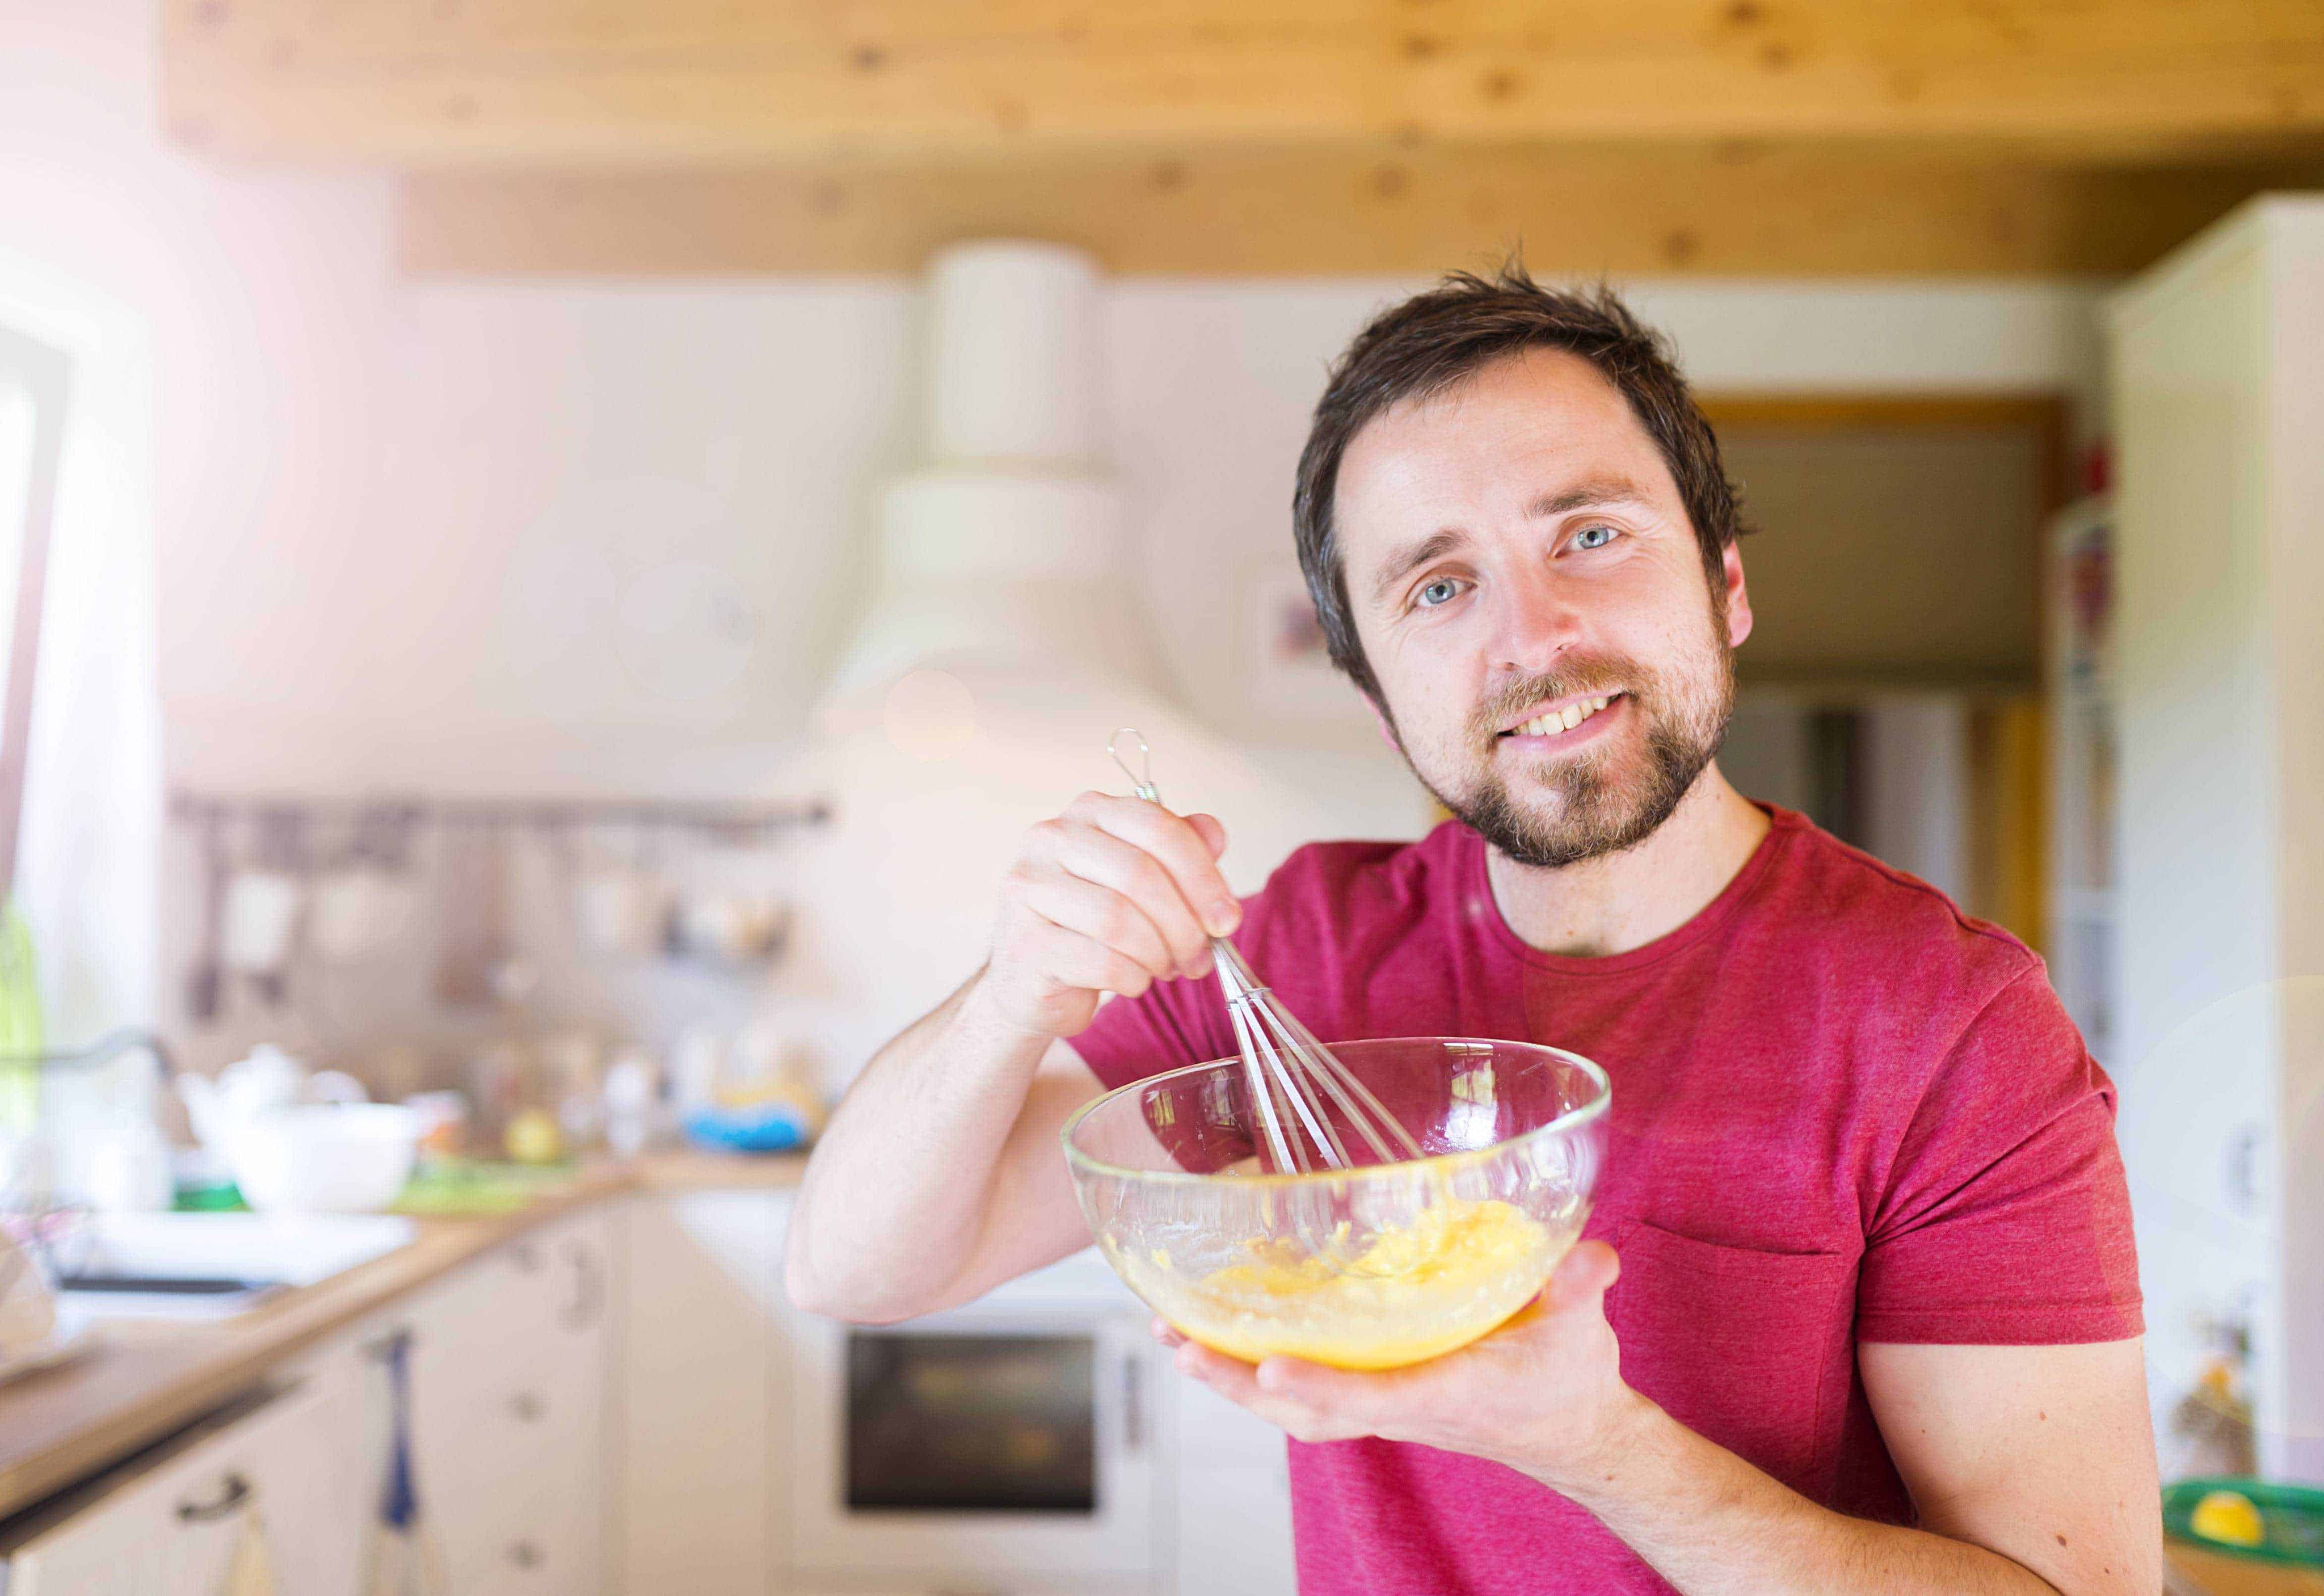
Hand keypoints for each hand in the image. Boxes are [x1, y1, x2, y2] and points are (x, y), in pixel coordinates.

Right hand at [971, 790, 1240, 1041]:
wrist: (1033, 980)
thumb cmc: (1093, 925)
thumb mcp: (1142, 881)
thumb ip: (1179, 851)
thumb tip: (1215, 835)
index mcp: (1089, 811)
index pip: (1157, 827)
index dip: (1203, 875)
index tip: (1226, 919)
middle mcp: (1050, 837)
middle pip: (1141, 874)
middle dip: (1185, 925)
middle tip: (1200, 958)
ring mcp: (1029, 887)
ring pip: (1119, 920)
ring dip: (1159, 954)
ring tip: (1166, 969)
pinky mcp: (1025, 941)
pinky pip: (1101, 961)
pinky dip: (1133, 979)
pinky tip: (1134, 981)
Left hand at [1161, 1240, 1646, 1492]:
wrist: (1570, 1429)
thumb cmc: (1567, 1377)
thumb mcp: (1581, 1327)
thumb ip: (1579, 1288)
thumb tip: (1593, 1258)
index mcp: (1444, 1391)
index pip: (1374, 1394)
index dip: (1322, 1383)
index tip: (1270, 1364)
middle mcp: (1400, 1402)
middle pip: (1304, 1409)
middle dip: (1238, 1380)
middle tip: (1177, 1343)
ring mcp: (1381, 1401)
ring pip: (1291, 1404)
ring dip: (1231, 1374)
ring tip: (1172, 1337)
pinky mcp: (1375, 1389)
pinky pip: (1303, 1387)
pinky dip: (1254, 1367)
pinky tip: (1219, 1334)